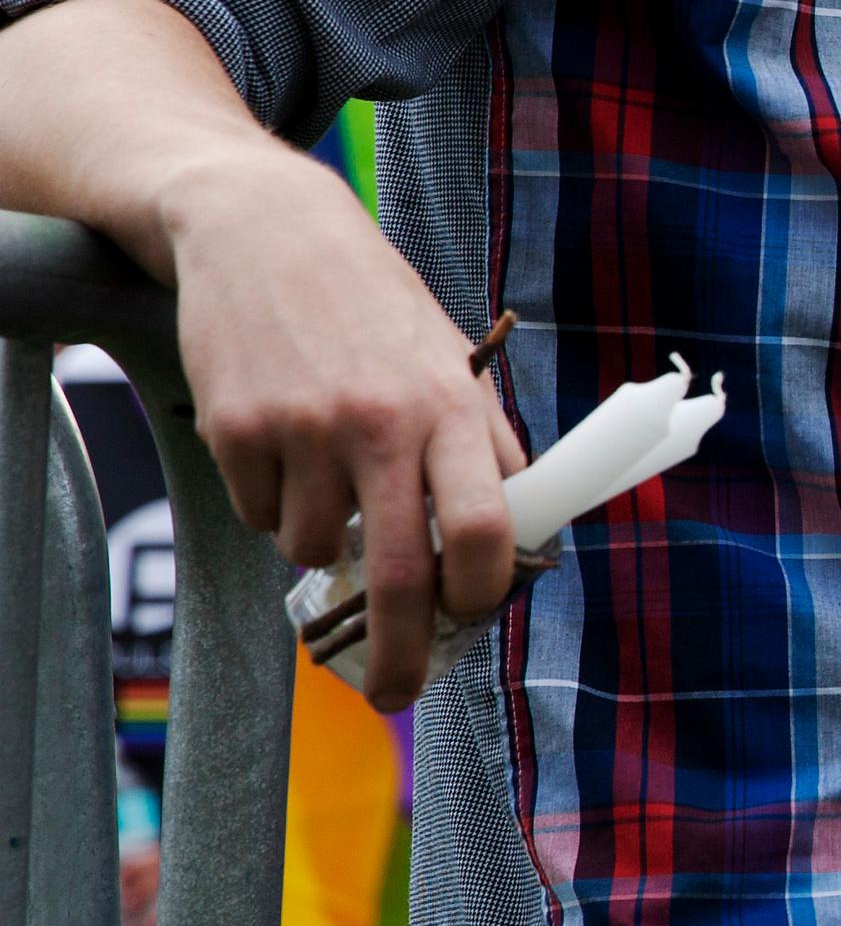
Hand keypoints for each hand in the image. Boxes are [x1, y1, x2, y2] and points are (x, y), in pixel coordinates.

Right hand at [156, 150, 523, 709]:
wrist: (265, 231)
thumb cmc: (373, 305)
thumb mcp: (449, 359)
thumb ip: (484, 443)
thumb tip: (522, 537)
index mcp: (450, 407)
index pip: (488, 526)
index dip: (485, 591)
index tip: (474, 619)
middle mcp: (379, 424)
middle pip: (404, 574)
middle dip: (405, 653)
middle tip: (399, 695)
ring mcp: (301, 430)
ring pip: (317, 550)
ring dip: (326, 545)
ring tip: (329, 475)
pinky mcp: (234, 432)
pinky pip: (261, 516)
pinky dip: (275, 507)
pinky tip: (283, 443)